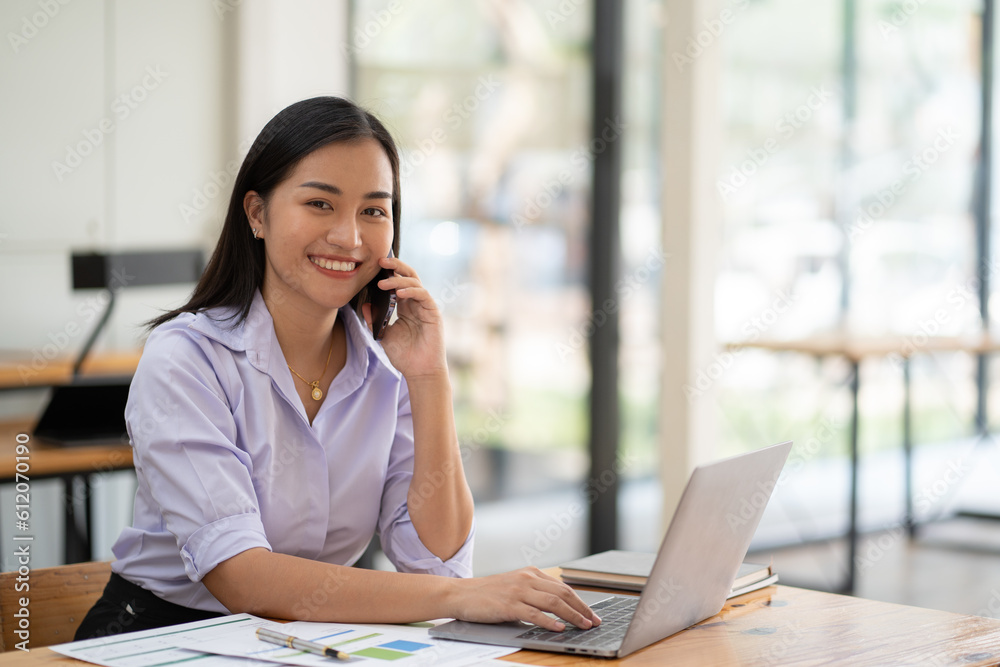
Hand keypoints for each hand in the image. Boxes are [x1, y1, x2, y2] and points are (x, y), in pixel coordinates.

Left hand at [362, 255, 446, 378]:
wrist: (419, 372)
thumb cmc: (404, 355)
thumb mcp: (383, 335)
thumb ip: (374, 319)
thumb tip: (364, 305)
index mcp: (405, 306)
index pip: (398, 282)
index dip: (389, 271)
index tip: (375, 264)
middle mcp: (416, 303)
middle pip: (408, 276)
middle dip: (395, 266)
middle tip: (380, 261)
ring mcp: (425, 306)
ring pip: (414, 283)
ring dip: (398, 279)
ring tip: (383, 282)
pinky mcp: (433, 312)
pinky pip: (423, 295)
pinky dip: (411, 291)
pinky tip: (398, 293)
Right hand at [448, 567, 601, 631]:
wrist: (461, 594)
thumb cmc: (487, 594)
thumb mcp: (514, 586)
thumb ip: (534, 592)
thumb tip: (558, 608)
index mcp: (530, 573)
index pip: (562, 587)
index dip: (580, 601)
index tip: (591, 613)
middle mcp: (527, 578)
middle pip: (562, 593)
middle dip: (582, 608)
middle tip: (594, 621)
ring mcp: (518, 591)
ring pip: (553, 602)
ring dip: (572, 615)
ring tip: (583, 625)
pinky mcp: (509, 605)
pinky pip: (534, 613)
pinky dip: (549, 621)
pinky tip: (559, 628)